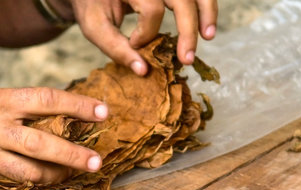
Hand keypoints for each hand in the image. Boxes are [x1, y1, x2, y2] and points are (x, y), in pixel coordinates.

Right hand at [0, 85, 107, 184]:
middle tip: (97, 162)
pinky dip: (22, 182)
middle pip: (42, 143)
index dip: (78, 106)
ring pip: (28, 172)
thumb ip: (10, 105)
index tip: (103, 112)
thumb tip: (40, 111)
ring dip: (53, 176)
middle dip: (73, 155)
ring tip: (67, 175)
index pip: (47, 99)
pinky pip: (6, 183)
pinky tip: (31, 180)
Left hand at [69, 0, 217, 73]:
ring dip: (206, 13)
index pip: (151, 9)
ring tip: (208, 37)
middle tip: (186, 60)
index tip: (134, 45)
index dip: (146, 33)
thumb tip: (143, 71)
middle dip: (187, 29)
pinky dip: (205, 7)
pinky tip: (206, 27)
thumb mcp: (94, 27)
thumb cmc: (92, 6)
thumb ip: (115, 48)